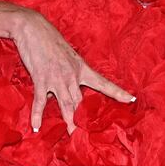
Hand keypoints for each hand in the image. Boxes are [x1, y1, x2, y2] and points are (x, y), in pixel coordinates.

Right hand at [10, 7, 134, 133]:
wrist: (33, 28)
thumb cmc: (50, 40)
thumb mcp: (68, 55)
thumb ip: (70, 73)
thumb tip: (66, 89)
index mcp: (82, 68)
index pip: (103, 83)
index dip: (117, 92)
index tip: (131, 100)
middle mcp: (72, 75)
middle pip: (82, 102)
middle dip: (87, 119)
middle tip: (92, 134)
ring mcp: (57, 78)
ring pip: (66, 105)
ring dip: (69, 122)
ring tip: (73, 137)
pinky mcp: (41, 78)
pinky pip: (40, 101)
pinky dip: (37, 115)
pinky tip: (36, 127)